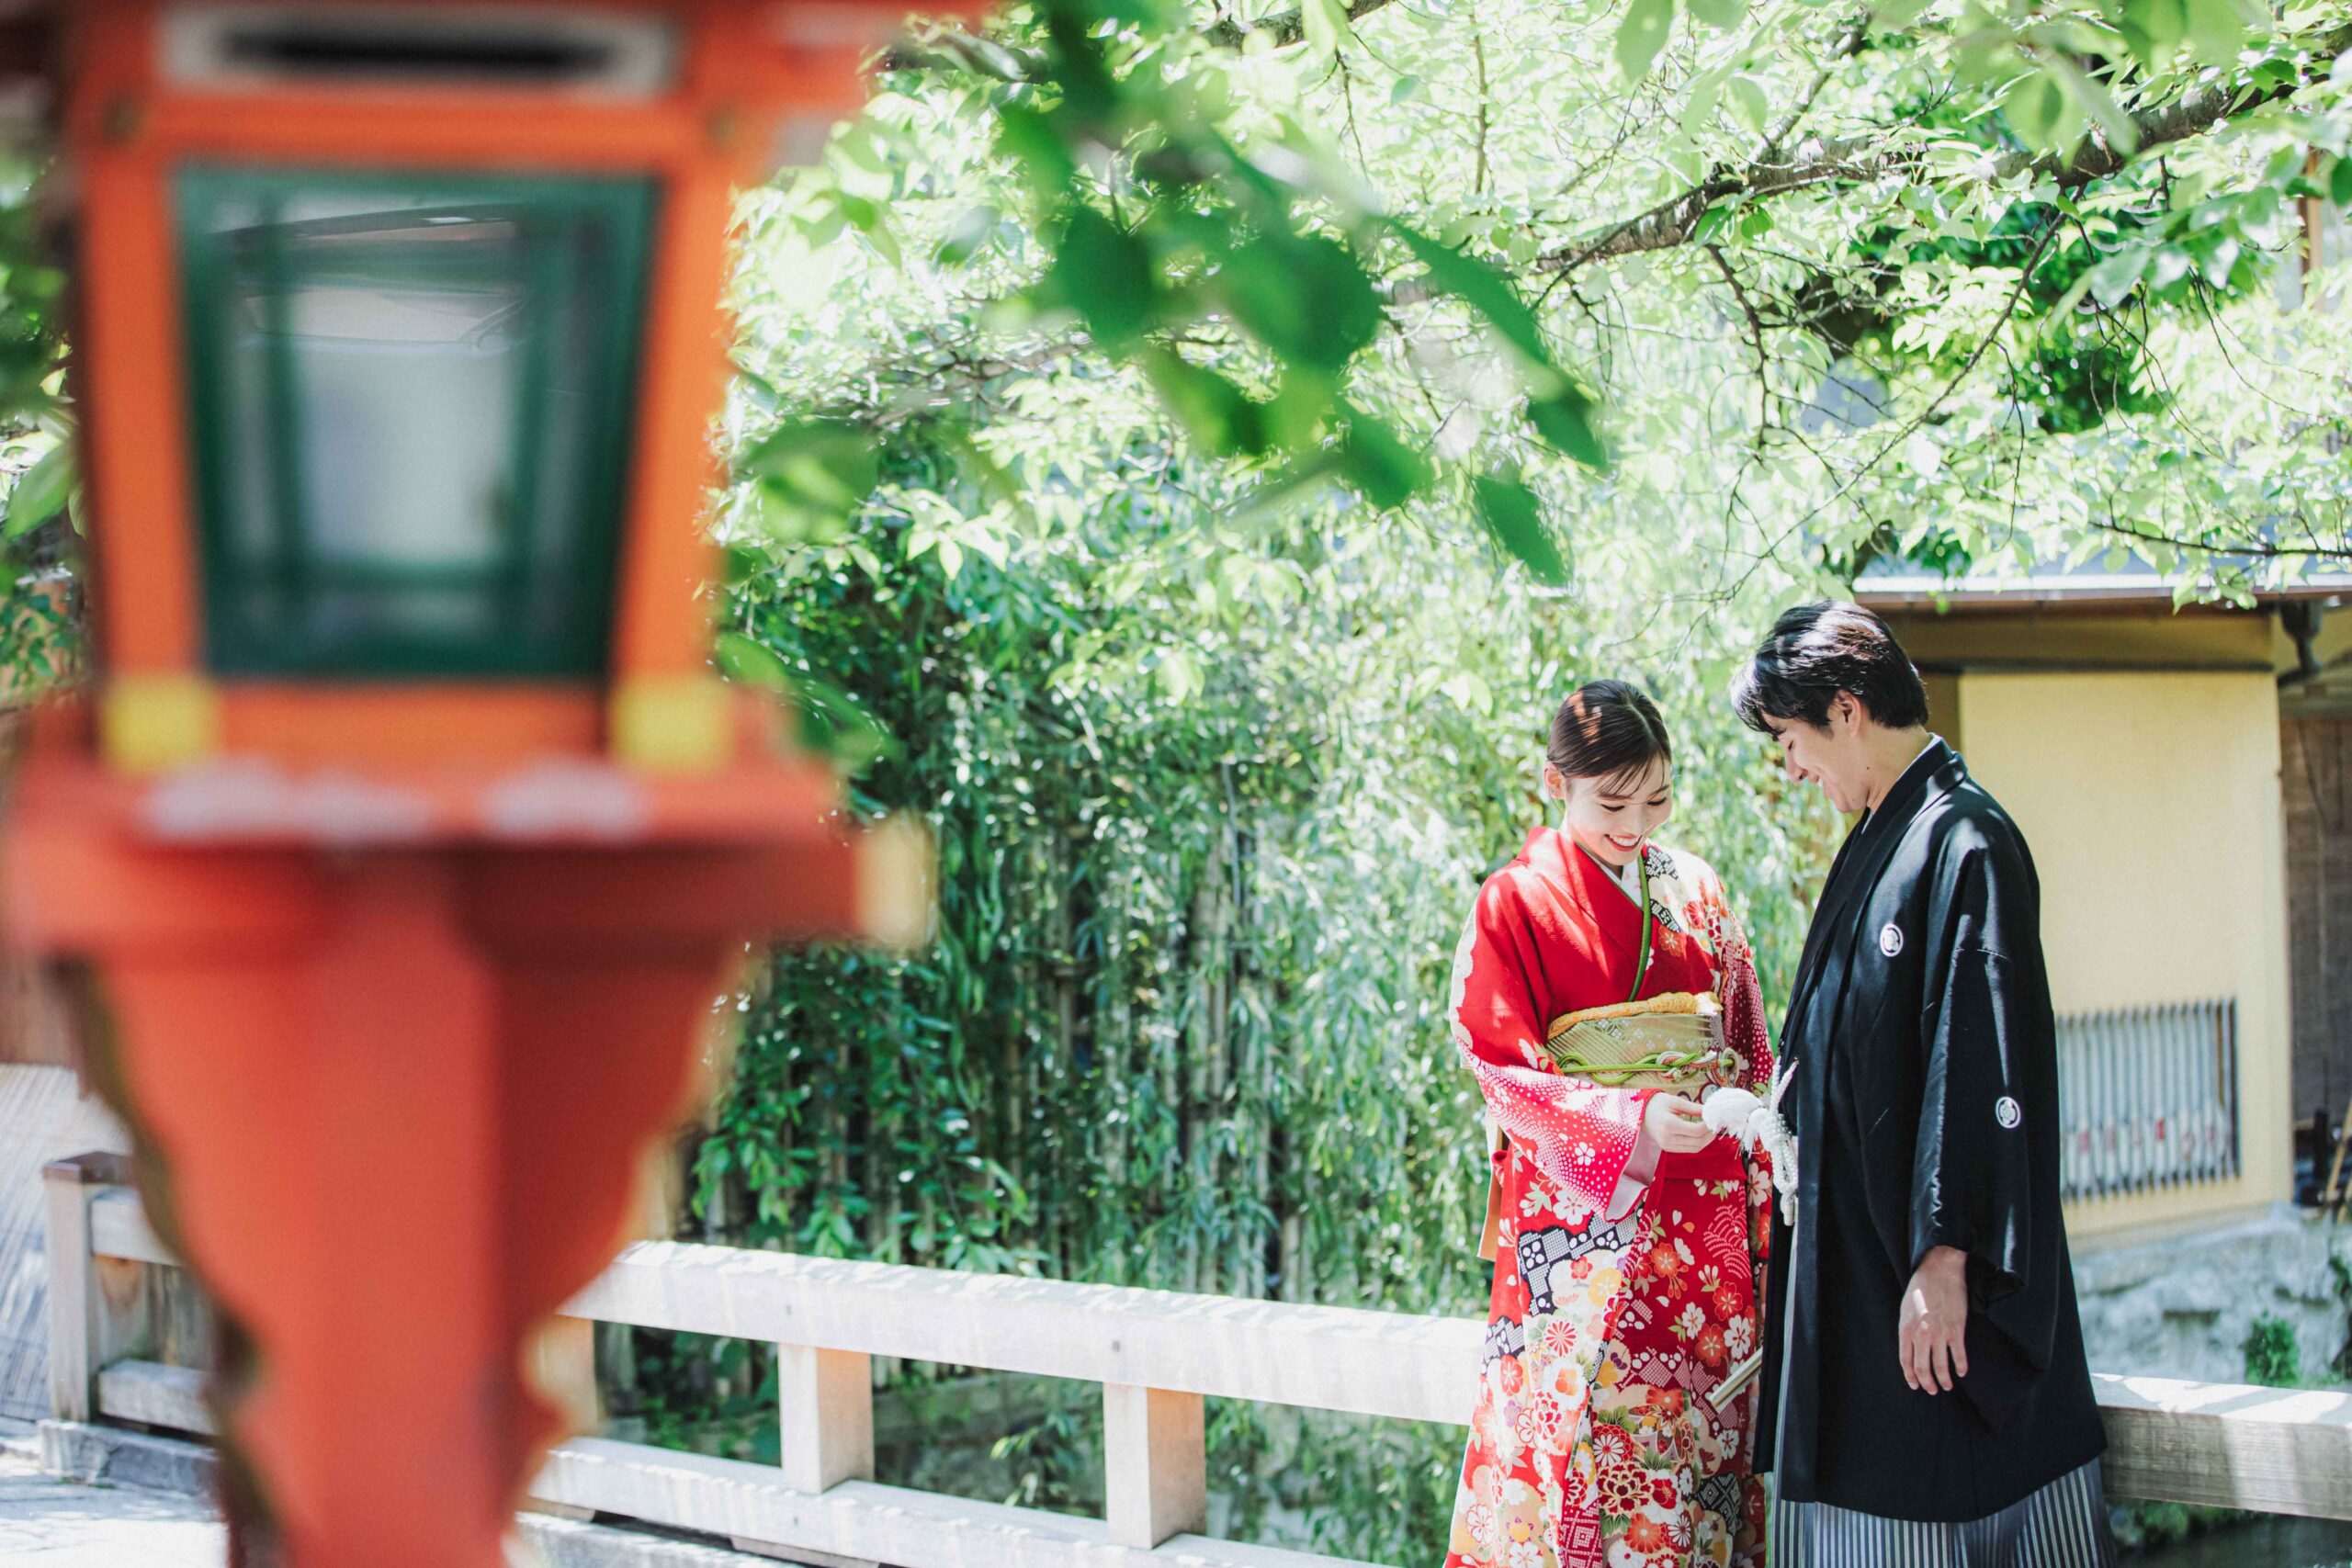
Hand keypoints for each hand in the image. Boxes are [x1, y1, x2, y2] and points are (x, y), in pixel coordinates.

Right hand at [1642, 1092, 1713, 1154]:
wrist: (1640, 1112)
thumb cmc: (1657, 1103)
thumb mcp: (1675, 1101)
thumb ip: (1694, 1108)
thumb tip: (1710, 1112)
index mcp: (1669, 1125)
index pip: (1696, 1131)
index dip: (1708, 1126)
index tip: (1714, 1118)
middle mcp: (1667, 1139)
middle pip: (1698, 1142)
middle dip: (1710, 1134)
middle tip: (1716, 1124)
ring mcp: (1667, 1146)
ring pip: (1695, 1148)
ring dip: (1706, 1140)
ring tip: (1711, 1129)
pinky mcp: (1668, 1148)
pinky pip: (1689, 1149)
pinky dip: (1698, 1143)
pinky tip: (1702, 1134)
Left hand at [1899, 1245, 1969, 1394]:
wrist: (1939, 1271)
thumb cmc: (1920, 1288)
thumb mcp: (1905, 1309)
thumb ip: (1907, 1330)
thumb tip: (1911, 1348)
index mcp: (1906, 1329)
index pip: (1906, 1361)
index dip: (1911, 1376)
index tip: (1915, 1385)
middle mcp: (1921, 1334)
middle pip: (1923, 1368)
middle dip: (1927, 1383)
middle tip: (1932, 1390)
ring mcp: (1939, 1333)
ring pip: (1941, 1366)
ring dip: (1944, 1380)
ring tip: (1947, 1386)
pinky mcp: (1956, 1329)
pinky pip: (1959, 1355)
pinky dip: (1961, 1366)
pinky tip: (1962, 1372)